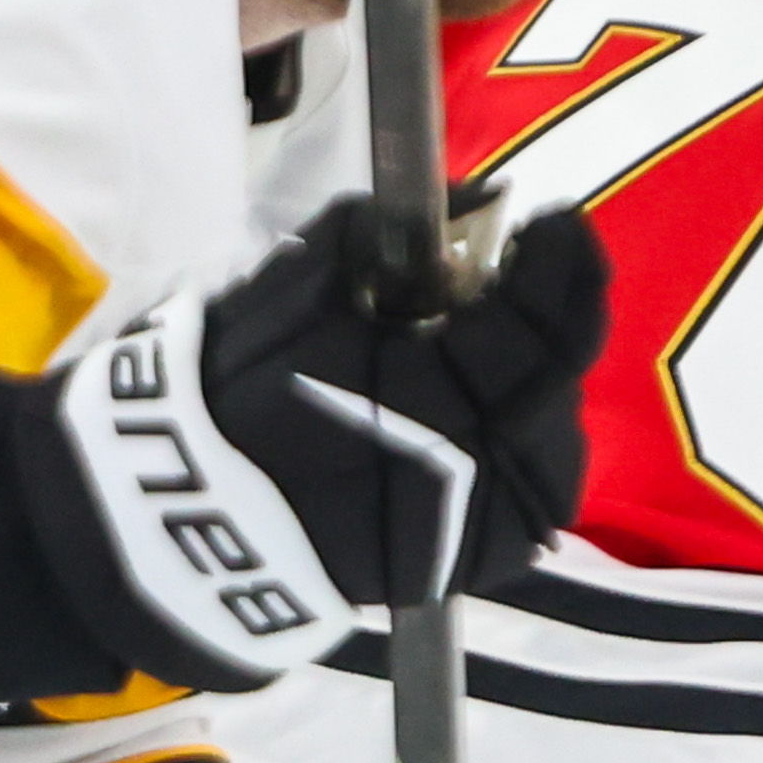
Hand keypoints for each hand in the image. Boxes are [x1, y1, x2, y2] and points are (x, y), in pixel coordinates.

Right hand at [198, 200, 602, 607]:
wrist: (199, 512)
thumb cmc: (242, 391)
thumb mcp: (303, 290)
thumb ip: (391, 239)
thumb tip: (472, 199)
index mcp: (434, 393)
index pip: (544, 321)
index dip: (564, 263)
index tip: (557, 223)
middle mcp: (477, 467)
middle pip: (560, 380)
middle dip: (550, 322)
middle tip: (521, 282)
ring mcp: (483, 526)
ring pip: (557, 442)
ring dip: (541, 389)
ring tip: (500, 358)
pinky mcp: (479, 562)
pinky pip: (536, 495)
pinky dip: (528, 448)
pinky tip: (495, 419)